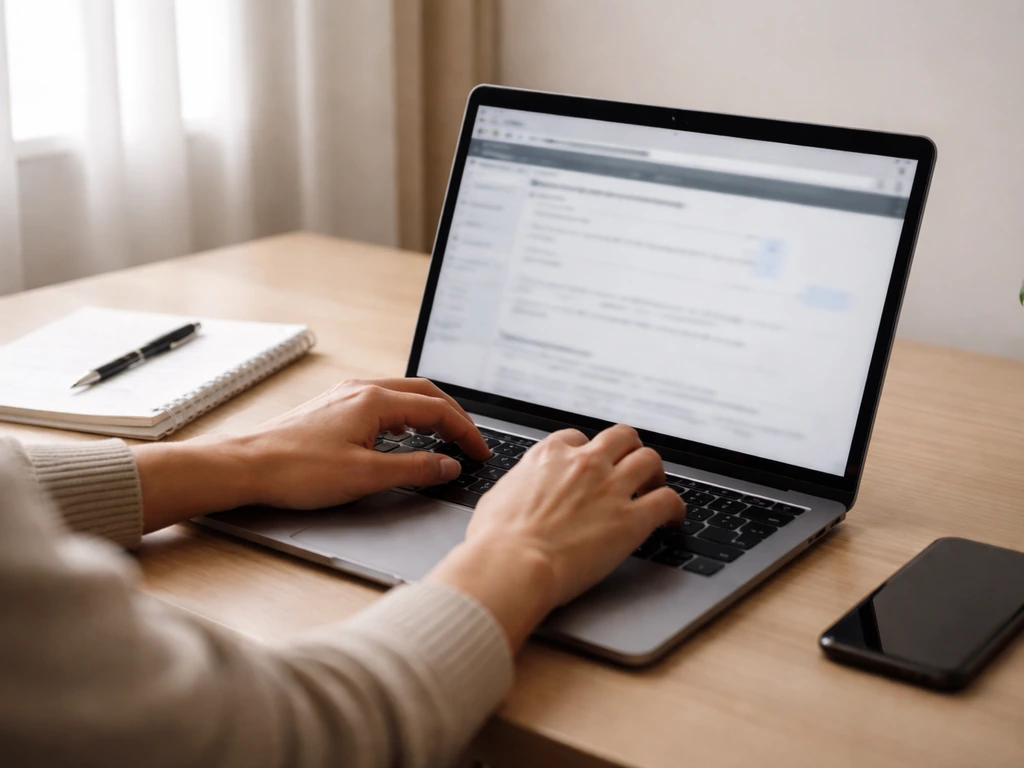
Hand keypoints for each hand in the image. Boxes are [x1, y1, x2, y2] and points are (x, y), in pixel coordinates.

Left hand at [239, 378, 491, 508]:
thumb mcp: (366, 476)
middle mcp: (361, 390)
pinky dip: (406, 415)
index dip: (465, 432)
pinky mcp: (333, 407)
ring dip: (430, 412)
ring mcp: (345, 396)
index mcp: (374, 400)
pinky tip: (403, 434)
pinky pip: (382, 402)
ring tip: (445, 435)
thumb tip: (449, 465)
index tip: (480, 452)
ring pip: (402, 395)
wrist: (246, 466)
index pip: (437, 410)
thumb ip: (414, 469)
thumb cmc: (297, 470)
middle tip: (471, 440)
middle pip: (424, 393)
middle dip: (453, 415)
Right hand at [427, 425, 685, 649]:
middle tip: (629, 470)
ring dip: (654, 474)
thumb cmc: (495, 541)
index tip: (590, 467)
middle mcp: (584, 464)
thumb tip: (518, 494)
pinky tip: (672, 519)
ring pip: (650, 460)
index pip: (578, 439)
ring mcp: (611, 488)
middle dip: (628, 451)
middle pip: (622, 437)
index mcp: (549, 455)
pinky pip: (668, 500)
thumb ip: (518, 487)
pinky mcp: (632, 519)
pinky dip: (675, 508)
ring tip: (653, 490)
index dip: (588, 453)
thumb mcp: (498, 497)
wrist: (510, 564)